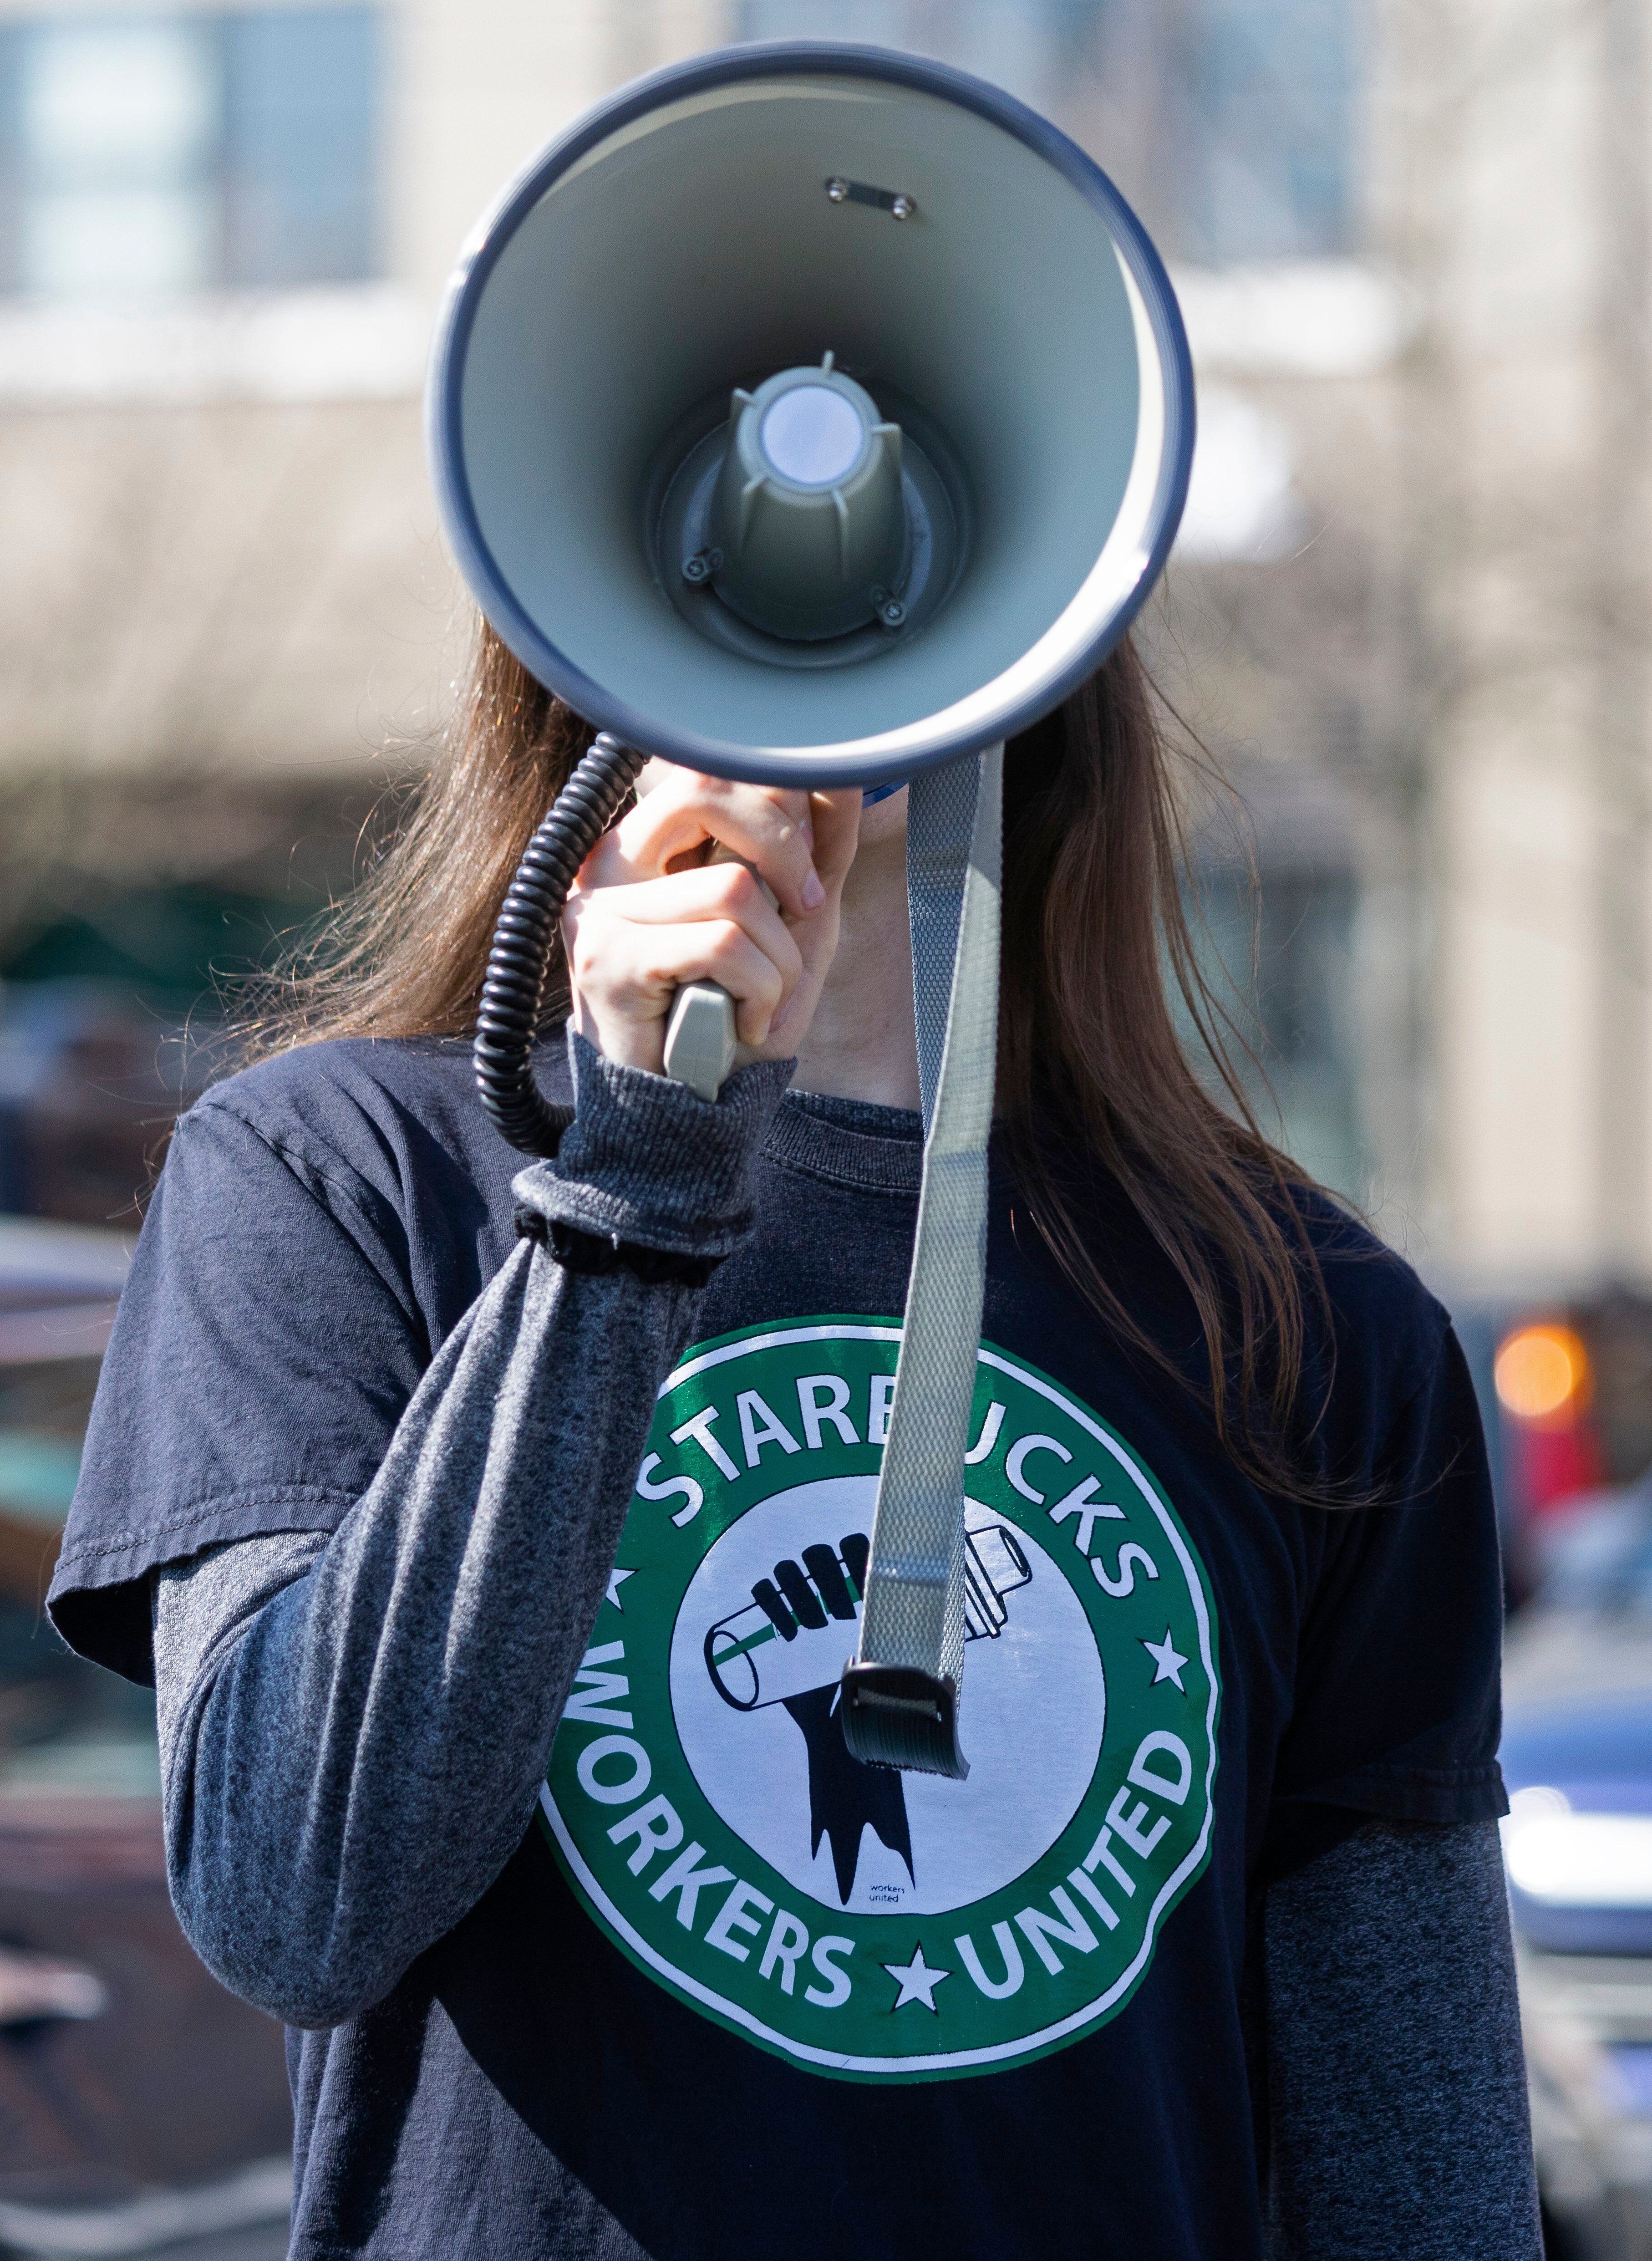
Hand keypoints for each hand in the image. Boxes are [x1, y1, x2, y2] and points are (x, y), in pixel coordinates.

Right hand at [562, 765, 861, 1076]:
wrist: (687, 1109)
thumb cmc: (733, 1015)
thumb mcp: (790, 923)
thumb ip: (812, 853)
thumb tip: (842, 779)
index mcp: (646, 843)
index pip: (711, 767)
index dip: (779, 804)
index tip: (804, 876)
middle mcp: (611, 862)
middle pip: (711, 791)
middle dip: (787, 851)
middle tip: (803, 913)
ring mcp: (601, 908)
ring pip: (735, 887)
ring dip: (780, 955)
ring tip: (764, 999)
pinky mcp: (608, 958)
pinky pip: (723, 944)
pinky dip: (758, 990)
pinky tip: (743, 1022)